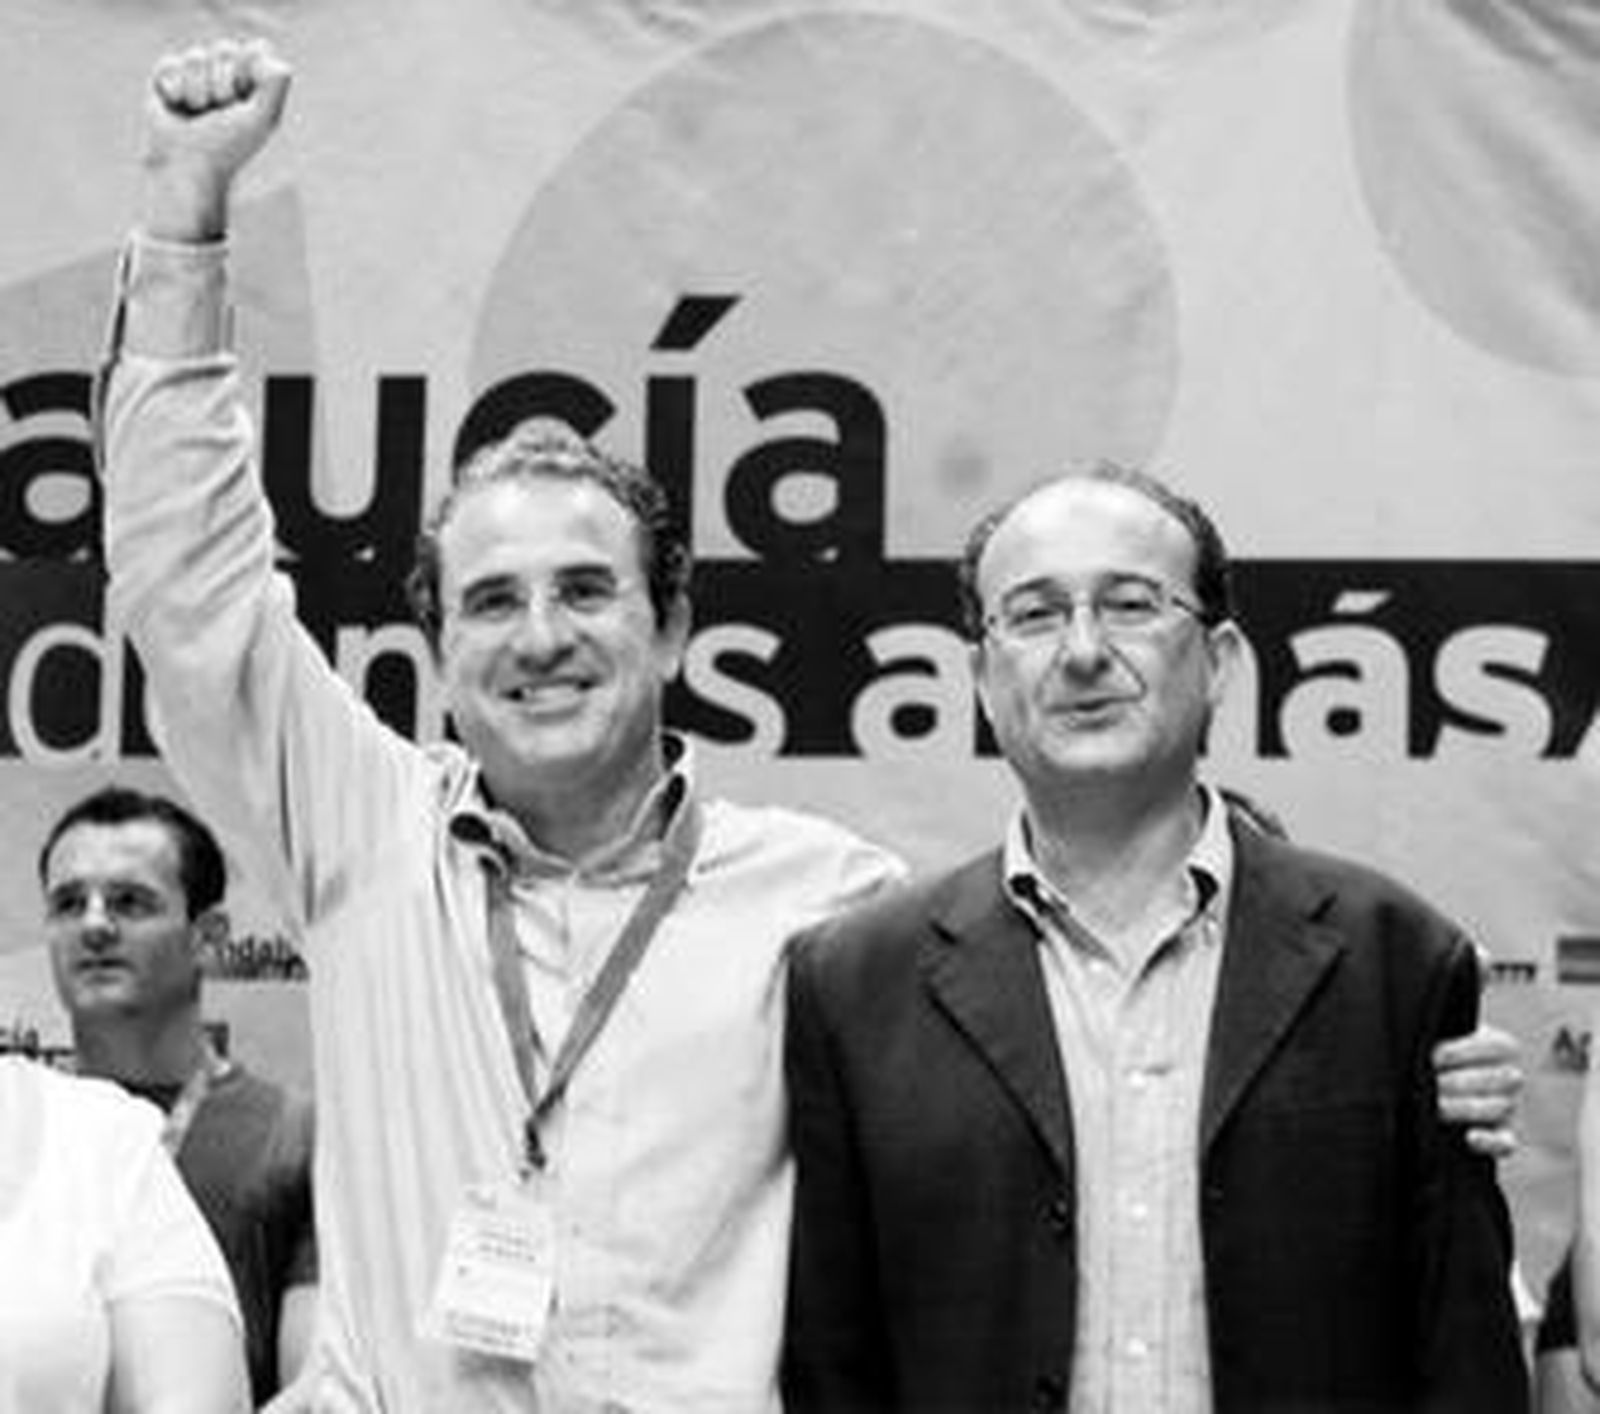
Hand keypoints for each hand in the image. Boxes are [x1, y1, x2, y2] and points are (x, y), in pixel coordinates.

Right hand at [140, 38, 292, 241]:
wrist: (187, 165)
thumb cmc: (228, 147)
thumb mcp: (261, 118)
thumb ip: (275, 85)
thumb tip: (268, 56)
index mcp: (252, 84)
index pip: (255, 49)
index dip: (249, 71)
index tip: (245, 99)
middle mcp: (224, 76)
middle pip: (226, 49)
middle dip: (223, 84)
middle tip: (220, 111)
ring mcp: (194, 75)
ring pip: (196, 56)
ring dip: (199, 90)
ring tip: (198, 113)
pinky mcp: (166, 77)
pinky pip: (171, 62)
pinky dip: (175, 87)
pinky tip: (176, 105)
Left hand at [1433, 1024, 1521, 1158]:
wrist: (1442, 1083)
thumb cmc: (1440, 1055)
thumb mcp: (1445, 1039)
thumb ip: (1442, 1039)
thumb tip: (1426, 1049)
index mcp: (1502, 1048)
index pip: (1496, 1046)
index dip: (1464, 1052)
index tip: (1435, 1058)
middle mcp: (1511, 1078)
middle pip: (1498, 1078)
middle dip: (1460, 1082)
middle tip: (1434, 1084)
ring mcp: (1509, 1108)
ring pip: (1499, 1107)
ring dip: (1466, 1108)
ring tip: (1438, 1105)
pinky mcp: (1503, 1137)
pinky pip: (1507, 1143)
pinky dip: (1490, 1142)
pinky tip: (1470, 1137)